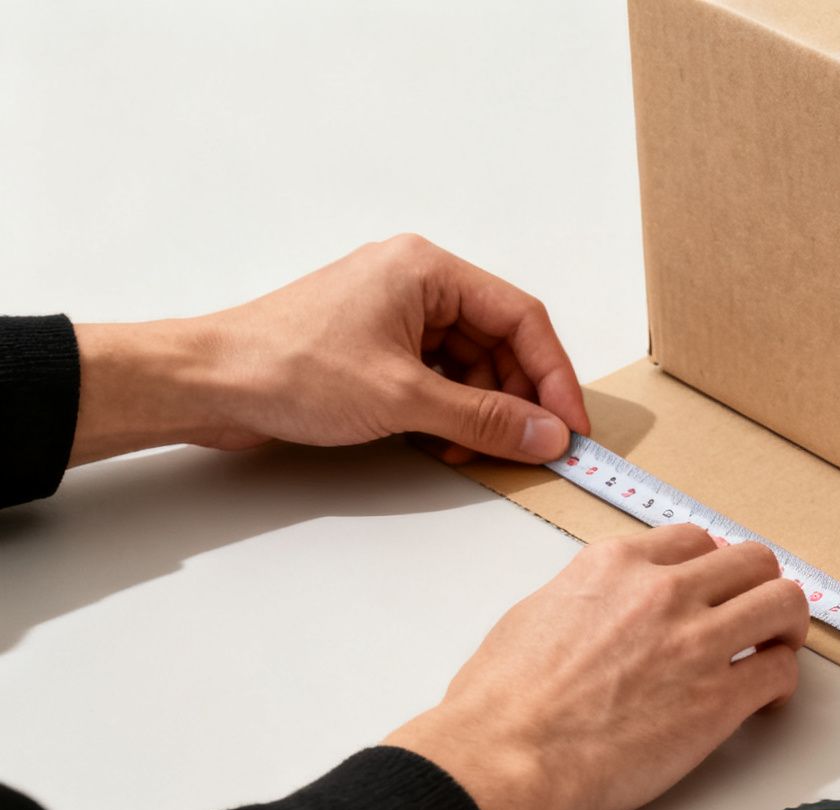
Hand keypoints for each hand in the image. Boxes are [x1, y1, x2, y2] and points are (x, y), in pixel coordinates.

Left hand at [69, 234, 589, 465]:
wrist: (207, 384)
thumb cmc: (286, 367)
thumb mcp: (404, 399)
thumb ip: (486, 419)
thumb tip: (546, 434)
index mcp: (427, 270)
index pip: (521, 318)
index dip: (553, 376)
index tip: (571, 425)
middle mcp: (415, 283)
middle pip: (499, 344)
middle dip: (516, 399)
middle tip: (532, 446)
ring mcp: (394, 316)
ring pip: (470, 366)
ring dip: (479, 412)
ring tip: (469, 449)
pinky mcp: (375, 349)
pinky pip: (438, 379)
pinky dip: (449, 413)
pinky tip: (442, 442)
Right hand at [386, 527, 809, 809]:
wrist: (502, 756)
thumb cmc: (503, 703)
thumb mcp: (537, 613)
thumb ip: (590, 597)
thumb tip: (608, 609)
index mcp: (618, 565)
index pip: (696, 540)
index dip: (713, 569)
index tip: (716, 591)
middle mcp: (664, 592)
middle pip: (753, 561)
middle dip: (761, 588)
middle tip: (758, 619)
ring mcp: (698, 642)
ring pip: (785, 602)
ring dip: (787, 626)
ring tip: (775, 650)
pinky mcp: (719, 700)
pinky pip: (781, 671)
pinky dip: (782, 683)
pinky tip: (765, 700)